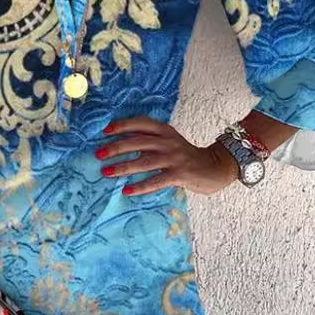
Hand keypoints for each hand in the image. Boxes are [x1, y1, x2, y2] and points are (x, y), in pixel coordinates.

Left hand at [97, 117, 238, 196]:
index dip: (123, 125)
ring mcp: (174, 158)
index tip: (105, 131)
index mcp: (165, 131)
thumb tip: (122, 145)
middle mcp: (169, 142)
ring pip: (144, 161)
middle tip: (98, 154)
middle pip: (138, 142)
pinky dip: (140, 186)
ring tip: (106, 172)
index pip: (141, 123)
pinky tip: (127, 190)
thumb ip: (152, 141)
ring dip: (123, 167)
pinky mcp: (179, 175)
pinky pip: (156, 180)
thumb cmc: (187, 156)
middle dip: (116, 147)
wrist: (216, 166)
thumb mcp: (171, 142)